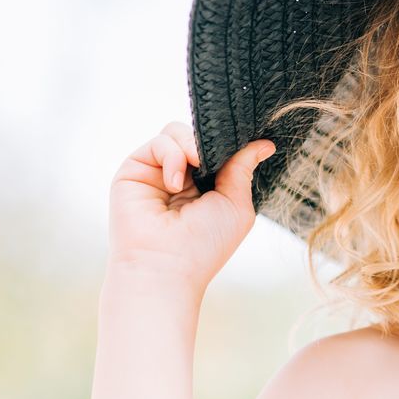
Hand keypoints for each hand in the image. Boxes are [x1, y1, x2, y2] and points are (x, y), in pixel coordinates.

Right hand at [106, 121, 275, 294]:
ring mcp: (156, 172)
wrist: (165, 267)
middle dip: (210, 141)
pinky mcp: (134, 170)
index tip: (246, 138)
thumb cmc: (204, 244)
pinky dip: (172, 155)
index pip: (216, 148)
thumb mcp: (236, 203)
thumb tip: (265, 144)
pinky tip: (175, 184)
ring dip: (192, 145)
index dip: (229, 141)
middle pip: (196, 135)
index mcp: (205, 185)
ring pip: (176, 131)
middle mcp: (181, 176)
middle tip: (214, 160)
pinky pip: (158, 142)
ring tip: (196, 168)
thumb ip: (243, 169)